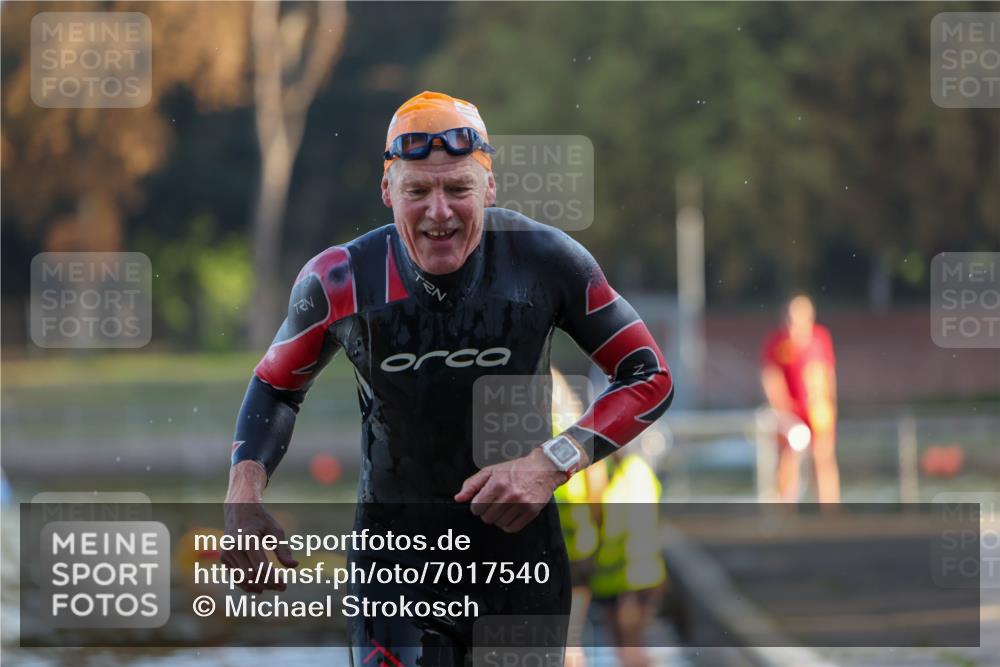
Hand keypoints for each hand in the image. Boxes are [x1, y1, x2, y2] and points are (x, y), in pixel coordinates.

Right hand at [223, 462, 297, 592]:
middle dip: (268, 584)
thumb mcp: (275, 530)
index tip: (285, 585)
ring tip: (273, 588)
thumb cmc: (261, 519)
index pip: (261, 567)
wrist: (239, 509)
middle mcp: (234, 547)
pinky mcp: (224, 558)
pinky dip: (247, 585)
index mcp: (248, 539)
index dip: (273, 579)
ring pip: (243, 579)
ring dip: (259, 586)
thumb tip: (294, 566)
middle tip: (282, 587)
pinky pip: (235, 576)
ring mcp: (226, 554)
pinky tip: (260, 589)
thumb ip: (283, 549)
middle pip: (252, 575)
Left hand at [454, 447, 564, 533]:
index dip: (477, 506)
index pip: (476, 507)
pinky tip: (511, 513)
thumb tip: (459, 498)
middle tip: (495, 502)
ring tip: (505, 506)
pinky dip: (508, 524)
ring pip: (498, 524)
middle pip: (487, 518)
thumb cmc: (516, 469)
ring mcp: (521, 505)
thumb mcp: (491, 471)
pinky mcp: (531, 512)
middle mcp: (509, 495)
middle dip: (488, 512)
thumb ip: (472, 484)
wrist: (543, 469)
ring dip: (499, 517)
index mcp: (497, 483)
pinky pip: (512, 528)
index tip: (482, 502)